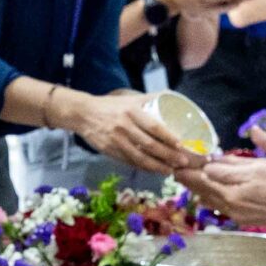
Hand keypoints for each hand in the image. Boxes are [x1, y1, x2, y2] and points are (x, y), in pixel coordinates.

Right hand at [66, 88, 192, 174]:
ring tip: (170, 170)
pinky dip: (143, 167)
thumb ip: (149, 98)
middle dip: (168, 155)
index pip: (154, 126)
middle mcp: (125, 127)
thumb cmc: (110, 106)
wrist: (83, 114)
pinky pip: (129, 162)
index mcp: (131, 112)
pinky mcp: (110, 151)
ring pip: (140, 157)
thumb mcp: (129, 99)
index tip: (180, 144)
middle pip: (150, 145)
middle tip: (182, 161)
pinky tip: (153, 170)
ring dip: (157, 166)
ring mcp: (117, 141)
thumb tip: (171, 95)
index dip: (168, 137)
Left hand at [178, 152, 265, 229]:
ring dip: (199, 189)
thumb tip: (208, 167)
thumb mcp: (257, 169)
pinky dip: (212, 197)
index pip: (201, 179)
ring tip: (189, 179)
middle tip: (177, 170)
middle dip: (189, 180)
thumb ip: (230, 169)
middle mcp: (229, 206)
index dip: (188, 170)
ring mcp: (237, 214)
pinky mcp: (245, 218)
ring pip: (211, 200)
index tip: (176, 164)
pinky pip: (222, 206)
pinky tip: (211, 193)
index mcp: (230, 192)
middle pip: (203, 191)